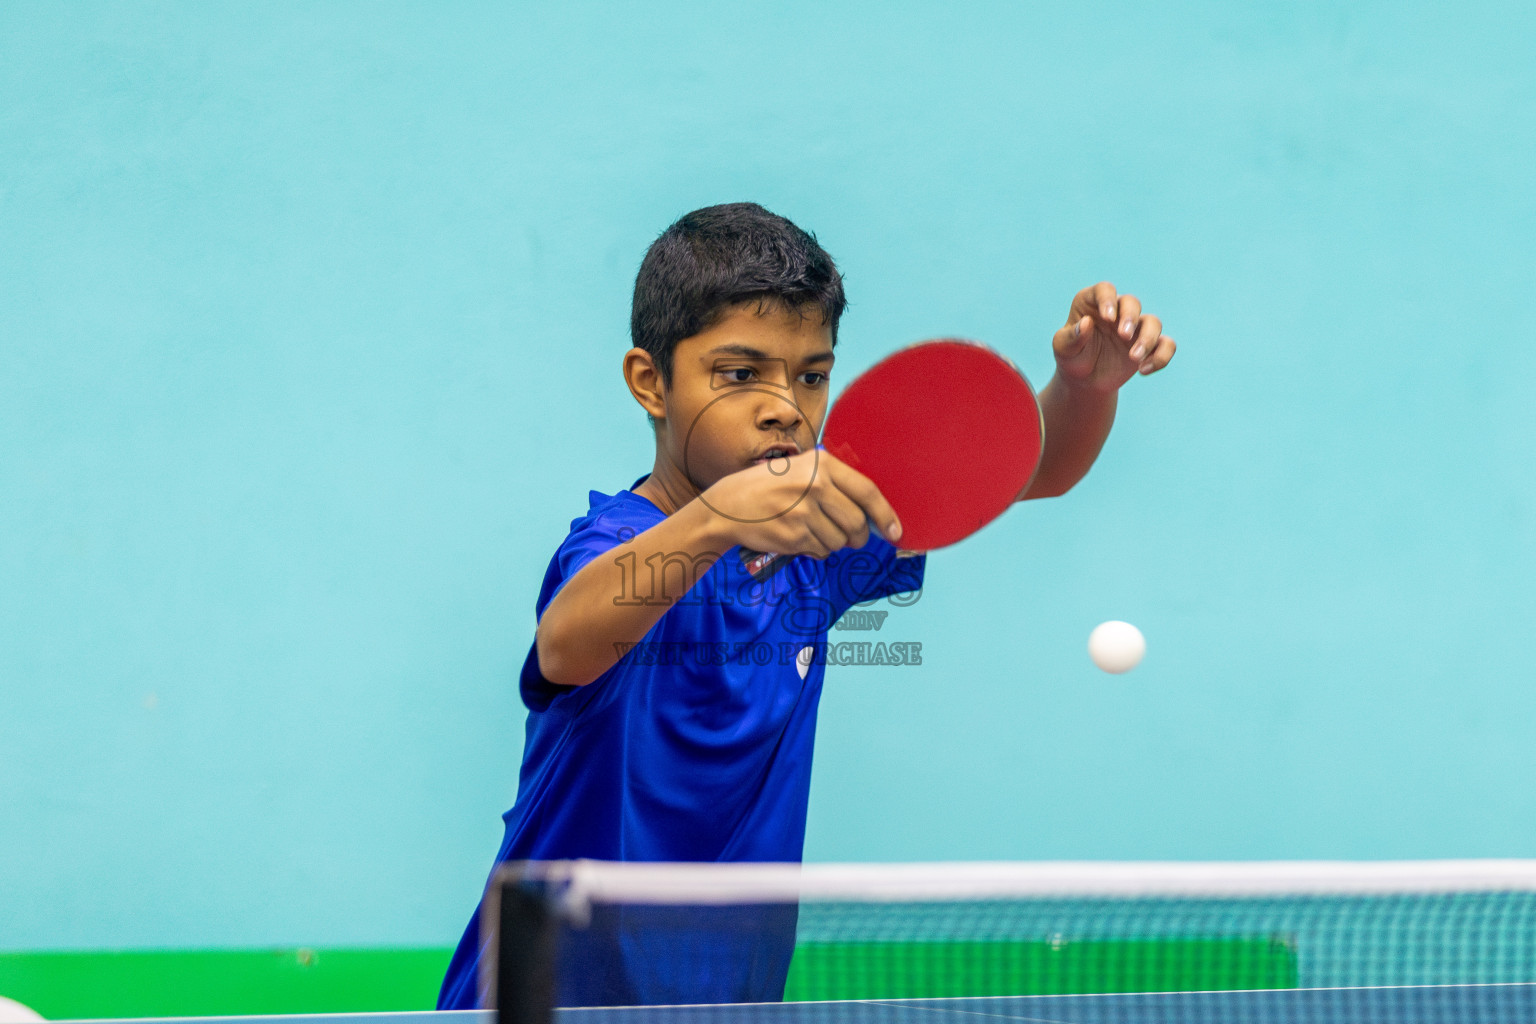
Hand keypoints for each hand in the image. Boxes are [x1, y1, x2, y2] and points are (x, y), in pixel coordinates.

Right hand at [700, 450, 900, 557]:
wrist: (729, 505)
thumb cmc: (771, 487)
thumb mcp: (802, 470)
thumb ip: (835, 483)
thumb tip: (874, 514)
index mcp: (821, 465)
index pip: (867, 492)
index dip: (886, 515)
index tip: (896, 532)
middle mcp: (815, 486)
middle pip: (858, 523)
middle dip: (858, 536)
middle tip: (851, 537)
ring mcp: (803, 512)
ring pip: (840, 541)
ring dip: (832, 542)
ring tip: (811, 528)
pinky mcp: (794, 536)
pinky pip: (821, 551)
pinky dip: (816, 549)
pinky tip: (798, 535)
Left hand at [1052, 281, 1175, 393]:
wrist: (1084, 381)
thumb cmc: (1072, 358)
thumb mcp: (1063, 349)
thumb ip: (1071, 336)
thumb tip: (1086, 323)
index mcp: (1093, 303)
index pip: (1105, 290)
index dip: (1108, 300)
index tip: (1107, 317)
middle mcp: (1117, 311)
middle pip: (1132, 303)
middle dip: (1130, 317)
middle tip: (1123, 335)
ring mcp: (1135, 327)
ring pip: (1153, 323)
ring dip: (1148, 339)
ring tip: (1134, 358)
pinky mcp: (1149, 346)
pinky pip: (1166, 345)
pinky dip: (1161, 356)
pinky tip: (1144, 370)